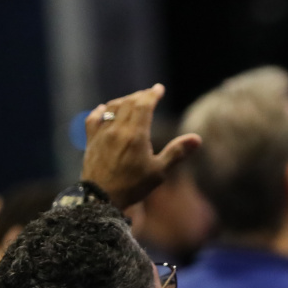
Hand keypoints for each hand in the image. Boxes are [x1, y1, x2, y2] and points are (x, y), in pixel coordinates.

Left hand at [82, 84, 201, 207]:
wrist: (101, 198)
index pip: (144, 105)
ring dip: (123, 101)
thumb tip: (197, 138)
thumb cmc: (133, 186)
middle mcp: (117, 129)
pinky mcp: (90, 141)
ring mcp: (102, 134)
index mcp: (135, 134)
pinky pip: (93, 119)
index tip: (159, 88)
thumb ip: (177, 152)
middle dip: (140, 95)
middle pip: (128, 103)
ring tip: (132, 100)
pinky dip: (100, 111)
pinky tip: (103, 109)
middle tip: (149, 94)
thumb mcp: (159, 171)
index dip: (152, 94)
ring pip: (112, 108)